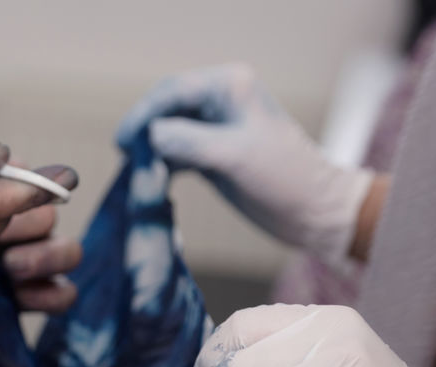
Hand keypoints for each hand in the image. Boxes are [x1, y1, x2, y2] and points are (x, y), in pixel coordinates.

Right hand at [117, 64, 373, 271]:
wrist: (313, 211)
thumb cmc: (284, 178)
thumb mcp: (233, 156)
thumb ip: (188, 141)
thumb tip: (149, 137)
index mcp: (230, 86)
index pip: (173, 90)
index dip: (143, 114)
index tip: (122, 142)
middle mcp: (221, 100)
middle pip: (167, 108)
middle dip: (145, 131)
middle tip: (124, 157)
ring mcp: (217, 127)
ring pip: (169, 131)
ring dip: (151, 151)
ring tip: (135, 172)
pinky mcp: (214, 154)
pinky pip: (178, 152)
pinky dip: (163, 165)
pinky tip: (152, 181)